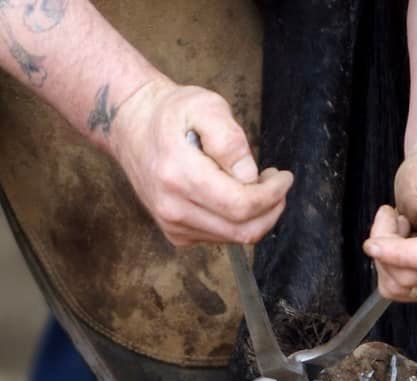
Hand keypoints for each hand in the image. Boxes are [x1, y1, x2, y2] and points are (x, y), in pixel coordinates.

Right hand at [110, 78, 293, 246]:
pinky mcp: (176, 234)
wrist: (132, 127)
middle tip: (276, 184)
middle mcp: (173, 208)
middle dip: (271, 209)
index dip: (272, 195)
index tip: (284, 177)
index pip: (241, 205)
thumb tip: (249, 177)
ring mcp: (172, 224)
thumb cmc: (172, 113)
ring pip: (233, 238)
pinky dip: (237, 221)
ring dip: (256, 215)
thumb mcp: (205, 106)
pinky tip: (233, 195)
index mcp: (180, 175)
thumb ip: (229, 140)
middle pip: (242, 230)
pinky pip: (220, 238)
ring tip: (255, 184)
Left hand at [362, 151, 416, 301]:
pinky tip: (404, 245)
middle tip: (390, 218)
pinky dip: (392, 269)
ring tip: (401, 228)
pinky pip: (402, 291)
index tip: (371, 243)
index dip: (398, 254)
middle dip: (387, 249)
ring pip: (403, 287)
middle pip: (414, 277)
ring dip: (388, 259)